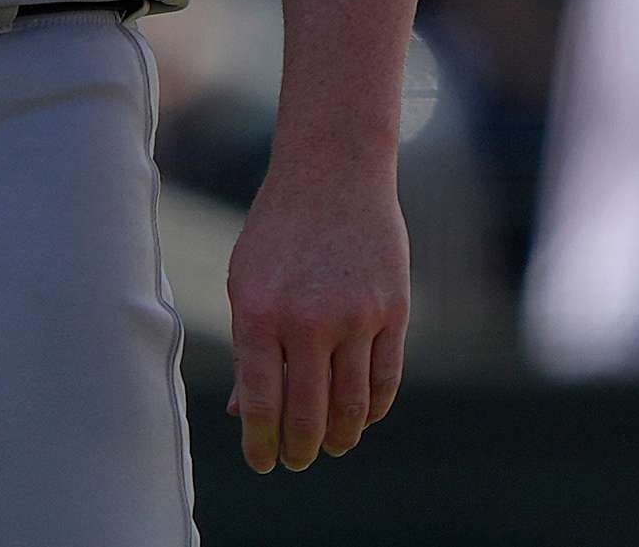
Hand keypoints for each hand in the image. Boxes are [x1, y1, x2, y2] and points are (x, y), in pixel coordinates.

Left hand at [223, 155, 409, 472]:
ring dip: (339, 436)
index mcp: (257, 313)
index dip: (261, 441)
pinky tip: (361, 419)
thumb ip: (251, 347)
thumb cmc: (277, 231)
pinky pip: (386, 378)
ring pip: (351, 403)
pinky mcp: (393, 312)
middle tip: (294, 462)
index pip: (260, 400)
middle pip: (307, 411)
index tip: (261, 463)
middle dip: (298, 447)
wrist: (333, 176)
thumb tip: (244, 412)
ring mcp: (355, 317)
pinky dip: (374, 408)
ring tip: (327, 448)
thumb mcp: (246, 282)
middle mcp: (307, 321)